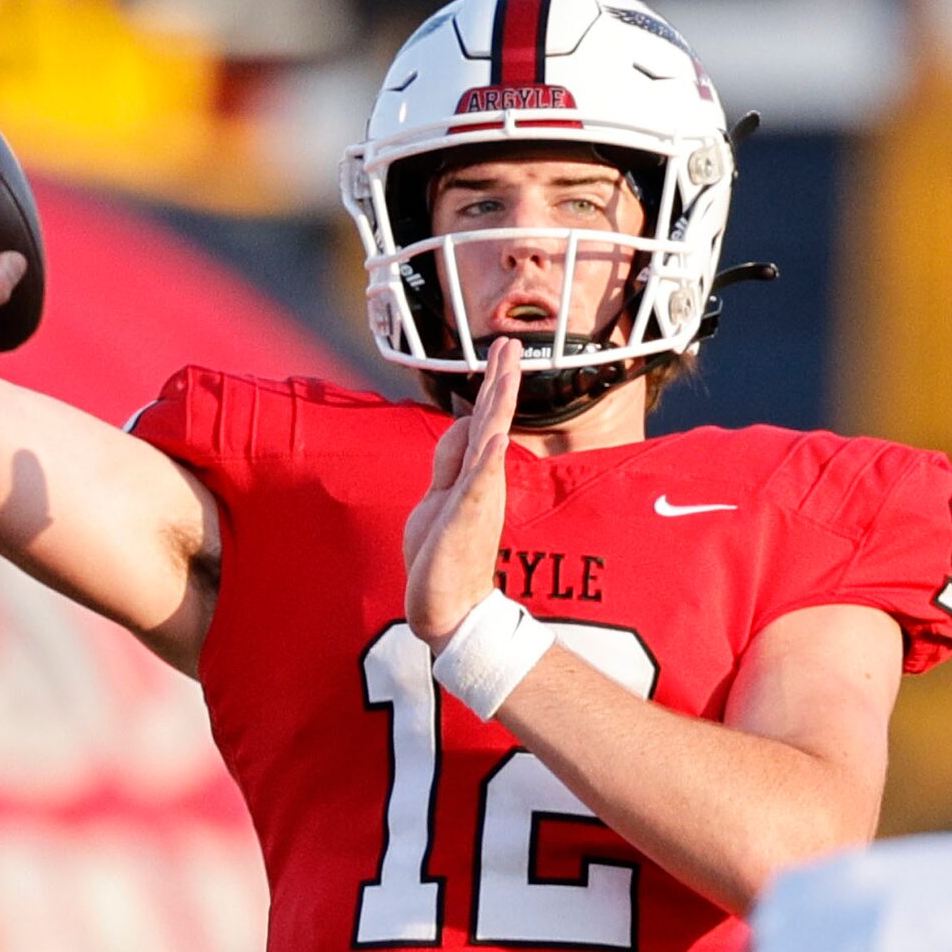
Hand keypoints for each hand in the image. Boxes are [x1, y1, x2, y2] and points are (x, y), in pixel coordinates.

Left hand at [405, 338, 521, 649]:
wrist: (448, 608)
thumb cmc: (443, 556)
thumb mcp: (439, 496)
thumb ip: (451, 461)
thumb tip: (467, 422)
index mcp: (474, 474)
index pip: (485, 419)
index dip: (493, 384)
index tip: (504, 351)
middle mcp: (482, 481)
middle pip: (493, 420)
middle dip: (502, 380)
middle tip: (512, 343)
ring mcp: (477, 499)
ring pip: (489, 442)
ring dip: (498, 406)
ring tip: (508, 371)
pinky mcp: (465, 520)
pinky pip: (479, 485)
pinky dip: (486, 460)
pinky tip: (494, 437)